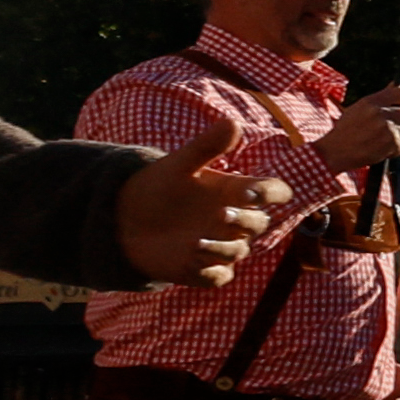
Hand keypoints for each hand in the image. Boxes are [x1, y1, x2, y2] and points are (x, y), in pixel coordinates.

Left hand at [121, 138, 303, 288]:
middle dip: (244, 221)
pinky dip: (209, 271)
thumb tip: (233, 123)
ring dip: (222, 248)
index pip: (274, 193)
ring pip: (239, 251)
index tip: (250, 192)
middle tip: (221, 214)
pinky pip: (218, 276)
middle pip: (259, 224)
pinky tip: (190, 261)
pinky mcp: (204, 269)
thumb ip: (206, 147)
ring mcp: (221, 245)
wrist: (124, 218)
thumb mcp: (179, 164)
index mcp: (236, 191)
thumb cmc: (159, 186)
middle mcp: (234, 220)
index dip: (271, 193)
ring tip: (195, 243)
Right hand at [337, 86, 399, 168]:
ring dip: (398, 139)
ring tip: (380, 141)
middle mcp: (380, 113)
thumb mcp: (357, 109)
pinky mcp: (391, 144)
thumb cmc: (345, 131)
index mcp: (370, 102)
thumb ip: (378, 100)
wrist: (334, 152)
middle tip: (391, 129)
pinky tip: (380, 150)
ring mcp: (387, 129)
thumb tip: (394, 85)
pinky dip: (394, 150)